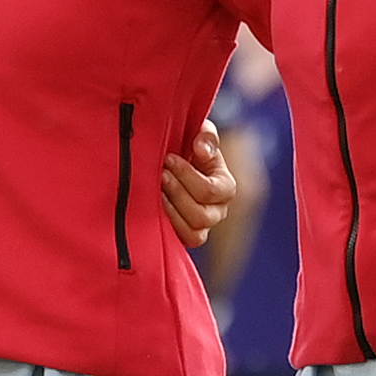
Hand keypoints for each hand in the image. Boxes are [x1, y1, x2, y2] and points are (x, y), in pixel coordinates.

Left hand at [158, 118, 233, 244]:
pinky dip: (164, 224)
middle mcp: (217, 212)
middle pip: (201, 215)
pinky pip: (178, 240)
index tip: (168, 158)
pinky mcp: (182, 236)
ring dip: (170, 210)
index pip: (211, 190)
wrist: (174, 164)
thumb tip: (201, 150)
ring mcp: (201, 228)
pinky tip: (150, 207)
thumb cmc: (189, 148)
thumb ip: (206, 136)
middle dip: (177, 192)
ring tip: (155, 191)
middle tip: (159, 174)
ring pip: (192, 232)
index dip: (187, 175)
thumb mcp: (201, 134)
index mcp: (225, 188)